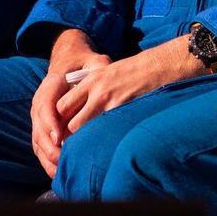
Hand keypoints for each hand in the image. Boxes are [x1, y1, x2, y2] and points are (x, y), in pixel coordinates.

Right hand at [31, 30, 110, 176]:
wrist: (69, 63)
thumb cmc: (82, 64)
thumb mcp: (91, 59)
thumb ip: (98, 65)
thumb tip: (105, 74)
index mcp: (50, 85)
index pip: (45, 105)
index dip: (50, 123)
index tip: (59, 138)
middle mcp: (41, 102)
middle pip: (39, 127)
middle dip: (49, 146)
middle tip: (62, 160)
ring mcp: (40, 117)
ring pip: (38, 140)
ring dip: (47, 157)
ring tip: (60, 172)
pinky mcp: (43, 128)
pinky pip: (41, 146)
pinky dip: (46, 161)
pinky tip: (57, 174)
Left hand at [56, 36, 205, 134]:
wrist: (155, 67)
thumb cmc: (132, 71)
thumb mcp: (107, 74)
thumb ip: (92, 89)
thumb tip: (80, 109)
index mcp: (90, 81)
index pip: (62, 105)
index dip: (60, 119)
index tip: (62, 129)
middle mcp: (95, 92)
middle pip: (69, 121)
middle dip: (68, 134)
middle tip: (69, 144)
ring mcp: (108, 102)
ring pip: (83, 128)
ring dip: (82, 139)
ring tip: (83, 148)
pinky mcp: (121, 111)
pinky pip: (103, 130)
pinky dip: (101, 138)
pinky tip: (103, 144)